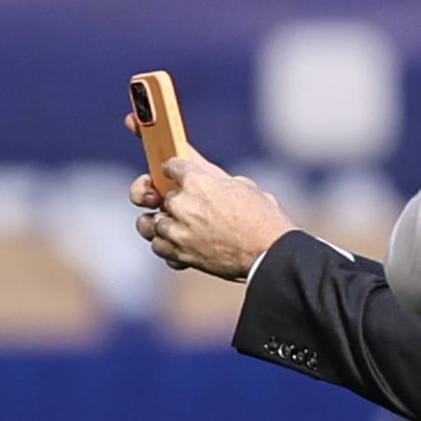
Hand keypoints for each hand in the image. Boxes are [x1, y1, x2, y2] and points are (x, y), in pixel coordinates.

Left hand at [126, 124, 292, 279]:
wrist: (270, 254)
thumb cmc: (262, 218)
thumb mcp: (241, 185)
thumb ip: (213, 177)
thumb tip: (200, 173)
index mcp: (197, 180)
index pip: (170, 165)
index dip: (173, 169)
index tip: (173, 172)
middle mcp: (182, 204)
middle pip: (160, 196)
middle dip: (170, 199)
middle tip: (177, 202)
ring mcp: (177, 231)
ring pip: (149, 223)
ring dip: (161, 222)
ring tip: (171, 223)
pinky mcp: (179, 255)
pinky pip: (158, 246)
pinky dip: (166, 245)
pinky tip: (179, 242)